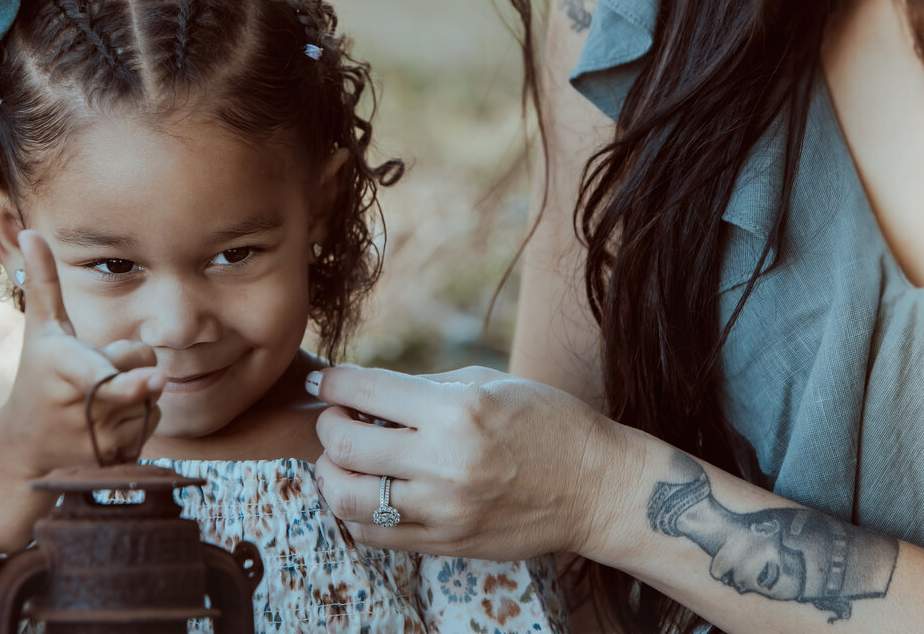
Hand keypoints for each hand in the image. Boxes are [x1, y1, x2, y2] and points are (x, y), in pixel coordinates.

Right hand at [0, 230, 164, 477]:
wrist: (26, 445)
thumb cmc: (37, 375)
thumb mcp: (40, 329)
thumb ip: (43, 282)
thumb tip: (33, 230)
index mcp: (62, 369)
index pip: (100, 372)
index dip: (126, 379)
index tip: (152, 379)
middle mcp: (81, 407)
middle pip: (140, 368)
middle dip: (128, 363)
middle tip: (95, 369)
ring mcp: (100, 436)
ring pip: (150, 396)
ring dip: (135, 391)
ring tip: (98, 396)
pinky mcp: (116, 455)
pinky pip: (153, 420)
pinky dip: (139, 415)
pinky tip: (111, 417)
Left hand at [311, 365, 636, 561]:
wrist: (596, 488)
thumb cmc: (548, 423)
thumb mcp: (489, 382)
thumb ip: (424, 386)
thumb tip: (367, 390)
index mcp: (456, 409)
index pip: (364, 391)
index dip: (332, 382)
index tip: (327, 381)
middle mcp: (444, 460)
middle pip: (343, 443)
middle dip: (327, 424)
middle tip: (336, 417)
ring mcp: (444, 509)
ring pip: (346, 497)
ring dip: (330, 472)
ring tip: (343, 459)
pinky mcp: (447, 543)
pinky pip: (374, 534)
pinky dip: (355, 510)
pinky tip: (367, 491)